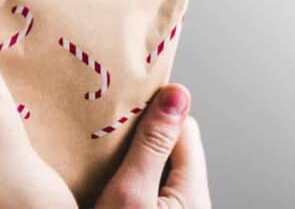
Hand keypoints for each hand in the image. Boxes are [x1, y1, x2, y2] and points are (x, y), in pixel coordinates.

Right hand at [96, 84, 210, 208]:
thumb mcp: (129, 192)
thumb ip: (152, 145)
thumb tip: (176, 95)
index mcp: (194, 193)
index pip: (185, 127)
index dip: (153, 112)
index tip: (121, 106)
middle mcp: (192, 202)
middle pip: (172, 146)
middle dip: (139, 135)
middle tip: (104, 133)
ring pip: (158, 166)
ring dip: (130, 157)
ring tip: (100, 156)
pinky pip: (148, 185)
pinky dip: (127, 177)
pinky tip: (103, 179)